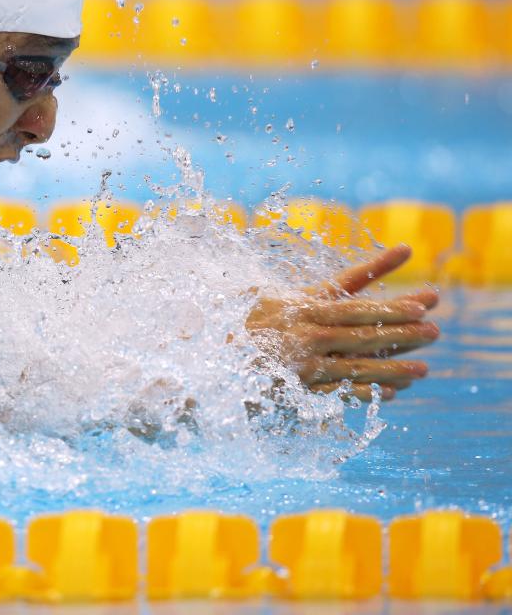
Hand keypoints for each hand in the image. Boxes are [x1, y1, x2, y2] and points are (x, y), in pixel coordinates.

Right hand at [246, 245, 438, 400]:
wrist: (219, 357)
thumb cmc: (255, 319)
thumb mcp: (285, 294)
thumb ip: (329, 285)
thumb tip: (374, 262)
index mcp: (302, 308)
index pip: (355, 305)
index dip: (391, 305)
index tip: (423, 304)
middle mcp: (305, 335)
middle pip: (363, 335)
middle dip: (403, 334)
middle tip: (435, 331)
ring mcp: (304, 365)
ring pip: (358, 366)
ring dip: (394, 368)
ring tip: (424, 369)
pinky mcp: (301, 389)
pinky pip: (341, 392)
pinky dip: (369, 392)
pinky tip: (393, 392)